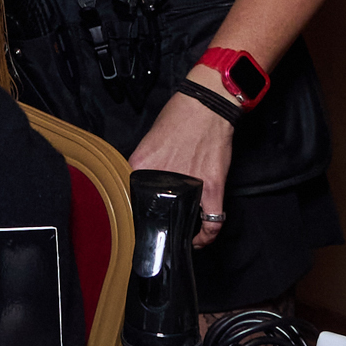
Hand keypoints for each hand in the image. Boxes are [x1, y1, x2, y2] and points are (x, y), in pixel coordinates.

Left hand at [128, 89, 235, 248]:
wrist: (206, 104)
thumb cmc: (179, 116)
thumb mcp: (148, 141)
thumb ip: (144, 165)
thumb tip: (143, 183)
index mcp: (141, 166)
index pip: (132, 200)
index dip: (137, 215)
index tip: (142, 221)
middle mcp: (163, 177)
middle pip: (157, 212)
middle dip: (160, 224)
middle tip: (162, 229)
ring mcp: (190, 183)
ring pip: (183, 220)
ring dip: (182, 231)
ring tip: (180, 236)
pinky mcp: (213, 186)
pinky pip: (212, 220)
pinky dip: (207, 235)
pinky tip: (200, 241)